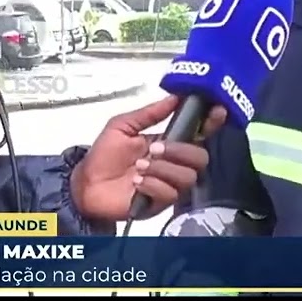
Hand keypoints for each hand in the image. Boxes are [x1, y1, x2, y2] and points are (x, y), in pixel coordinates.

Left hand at [70, 96, 226, 221]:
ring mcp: (167, 184)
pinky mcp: (159, 203)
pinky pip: (170, 194)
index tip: (215, 111)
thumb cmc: (102, 156)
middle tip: (154, 149)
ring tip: (139, 166)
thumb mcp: (122, 125)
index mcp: (167, 143)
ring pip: (188, 177)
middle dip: (180, 151)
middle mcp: (172, 164)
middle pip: (201, 158)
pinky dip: (152, 185)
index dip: (210, 123)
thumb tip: (173, 97)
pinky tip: (137, 182)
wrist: (85, 184)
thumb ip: (149, 113)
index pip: (198, 133)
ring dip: (163, 169)